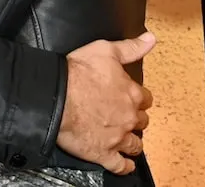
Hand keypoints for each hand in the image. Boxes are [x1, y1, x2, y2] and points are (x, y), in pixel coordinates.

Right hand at [57, 32, 155, 174]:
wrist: (54, 96)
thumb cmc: (77, 73)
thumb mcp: (105, 50)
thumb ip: (130, 47)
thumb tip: (150, 39)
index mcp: (131, 94)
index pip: (145, 99)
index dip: (138, 98)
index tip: (131, 98)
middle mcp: (129, 117)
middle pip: (141, 122)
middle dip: (134, 119)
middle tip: (124, 116)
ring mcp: (117, 138)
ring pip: (135, 145)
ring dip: (131, 142)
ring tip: (125, 139)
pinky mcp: (103, 153)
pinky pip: (120, 165)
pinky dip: (124, 166)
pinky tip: (124, 163)